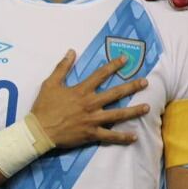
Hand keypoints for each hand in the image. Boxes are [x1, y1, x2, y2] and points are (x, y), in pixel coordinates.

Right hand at [29, 50, 149, 148]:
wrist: (39, 130)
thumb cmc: (44, 107)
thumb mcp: (50, 83)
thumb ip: (62, 67)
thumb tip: (71, 51)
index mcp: (81, 90)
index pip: (101, 75)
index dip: (114, 66)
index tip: (125, 60)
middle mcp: (91, 104)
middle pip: (115, 93)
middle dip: (132, 87)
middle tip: (145, 82)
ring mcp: (93, 120)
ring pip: (118, 114)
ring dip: (134, 110)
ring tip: (147, 107)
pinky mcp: (91, 134)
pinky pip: (110, 136)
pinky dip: (122, 137)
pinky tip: (134, 137)